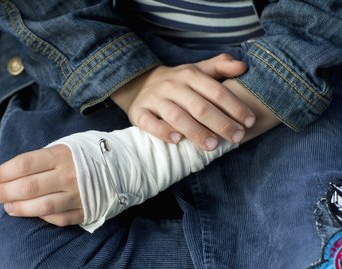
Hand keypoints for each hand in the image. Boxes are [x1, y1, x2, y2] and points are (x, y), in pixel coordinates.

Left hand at [0, 145, 82, 226]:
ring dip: (19, 208)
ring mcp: (78, 194)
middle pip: (29, 187)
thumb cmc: (87, 154)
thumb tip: (14, 172)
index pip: (25, 164)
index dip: (6, 171)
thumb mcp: (66, 146)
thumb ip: (43, 158)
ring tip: (8, 207)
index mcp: (63, 155)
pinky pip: (60, 218)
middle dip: (5, 192)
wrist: (121, 164)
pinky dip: (43, 217)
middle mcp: (70, 175)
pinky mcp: (86, 209)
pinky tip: (34, 213)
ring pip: (42, 206)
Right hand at [111, 54, 255, 150]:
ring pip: (177, 116)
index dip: (235, 107)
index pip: (216, 91)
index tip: (249, 122)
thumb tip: (243, 67)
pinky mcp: (139, 112)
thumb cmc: (178, 82)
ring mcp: (155, 99)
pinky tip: (177, 140)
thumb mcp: (198, 70)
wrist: (140, 84)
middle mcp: (172, 85)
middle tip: (237, 138)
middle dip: (221, 123)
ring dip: (196, 132)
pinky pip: (150, 123)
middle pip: (200, 106)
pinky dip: (163, 132)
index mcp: (190, 75)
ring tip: (212, 146)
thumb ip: (220, 66)